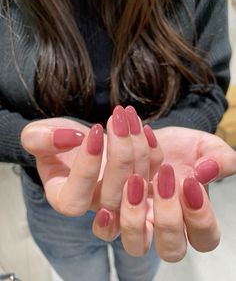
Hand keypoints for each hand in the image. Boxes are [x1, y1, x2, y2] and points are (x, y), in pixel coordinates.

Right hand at [21, 107, 162, 215]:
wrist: (84, 139)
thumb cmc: (60, 139)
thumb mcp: (39, 135)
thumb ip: (39, 139)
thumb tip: (70, 140)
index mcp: (66, 200)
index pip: (75, 199)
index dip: (86, 168)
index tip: (92, 133)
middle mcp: (96, 205)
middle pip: (113, 196)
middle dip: (119, 154)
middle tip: (117, 120)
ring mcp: (122, 198)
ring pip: (138, 184)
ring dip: (137, 146)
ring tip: (128, 115)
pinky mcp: (142, 184)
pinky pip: (153, 173)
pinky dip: (152, 150)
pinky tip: (143, 127)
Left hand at [93, 127, 235, 260]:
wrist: (139, 134)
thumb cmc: (173, 145)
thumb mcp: (201, 146)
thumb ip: (218, 157)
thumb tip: (210, 169)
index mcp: (189, 215)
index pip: (204, 237)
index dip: (201, 217)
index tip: (191, 182)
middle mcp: (162, 225)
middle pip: (171, 249)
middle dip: (169, 216)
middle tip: (164, 179)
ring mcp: (135, 222)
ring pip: (135, 244)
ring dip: (136, 214)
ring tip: (135, 180)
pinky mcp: (109, 213)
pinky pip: (105, 232)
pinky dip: (106, 224)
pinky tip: (107, 206)